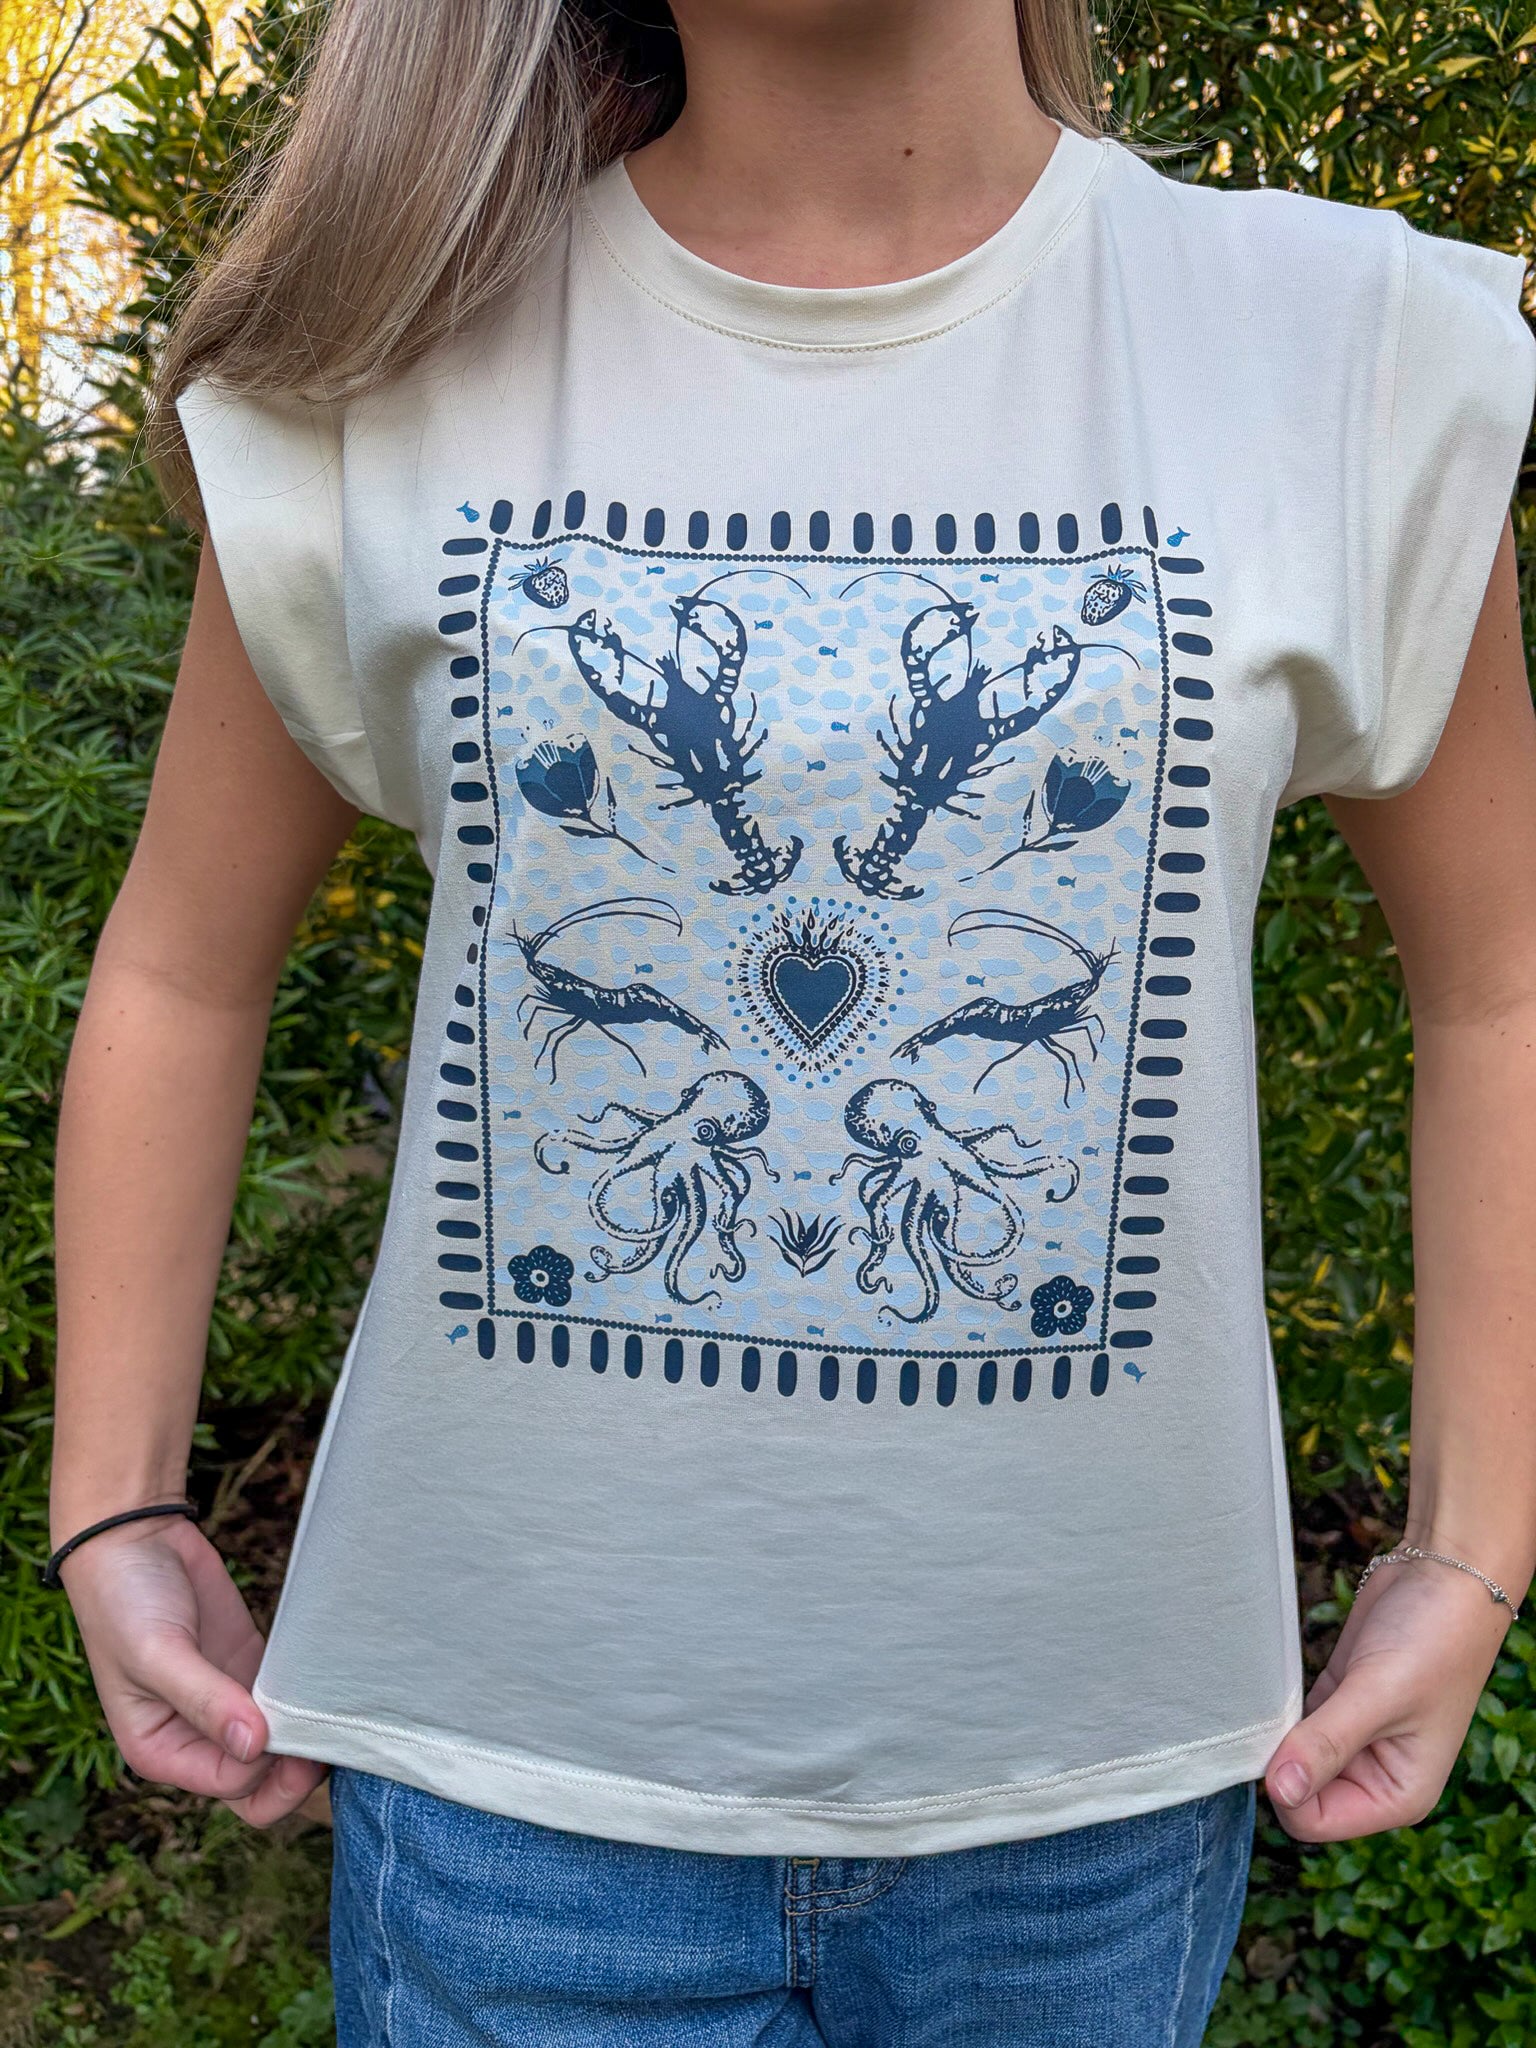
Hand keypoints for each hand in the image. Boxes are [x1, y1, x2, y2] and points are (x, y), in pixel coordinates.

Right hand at [55, 1511, 327, 1826]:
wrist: (134, 1538)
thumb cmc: (125, 1601)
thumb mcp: (156, 1653)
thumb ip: (204, 1701)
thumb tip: (253, 1745)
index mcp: (160, 1750)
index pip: (230, 1785)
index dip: (266, 1766)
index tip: (287, 1726)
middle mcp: (195, 1737)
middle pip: (257, 1785)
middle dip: (294, 1774)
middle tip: (327, 1736)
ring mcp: (228, 1703)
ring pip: (278, 1747)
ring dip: (307, 1737)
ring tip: (334, 1709)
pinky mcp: (250, 1669)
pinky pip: (286, 1701)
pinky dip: (306, 1701)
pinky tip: (327, 1685)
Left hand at [1264, 1552, 1517, 1840]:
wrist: (1446, 1575)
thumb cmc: (1432, 1639)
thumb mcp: (1378, 1694)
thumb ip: (1327, 1743)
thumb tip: (1279, 1791)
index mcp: (1398, 1794)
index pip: (1315, 1821)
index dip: (1285, 1789)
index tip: (1275, 1741)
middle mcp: (1376, 1776)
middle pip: (1299, 1793)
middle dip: (1280, 1760)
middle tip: (1273, 1714)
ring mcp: (1355, 1739)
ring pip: (1292, 1758)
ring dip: (1276, 1734)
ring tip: (1277, 1696)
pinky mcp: (1338, 1702)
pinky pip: (1294, 1723)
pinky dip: (1280, 1710)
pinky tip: (1278, 1686)